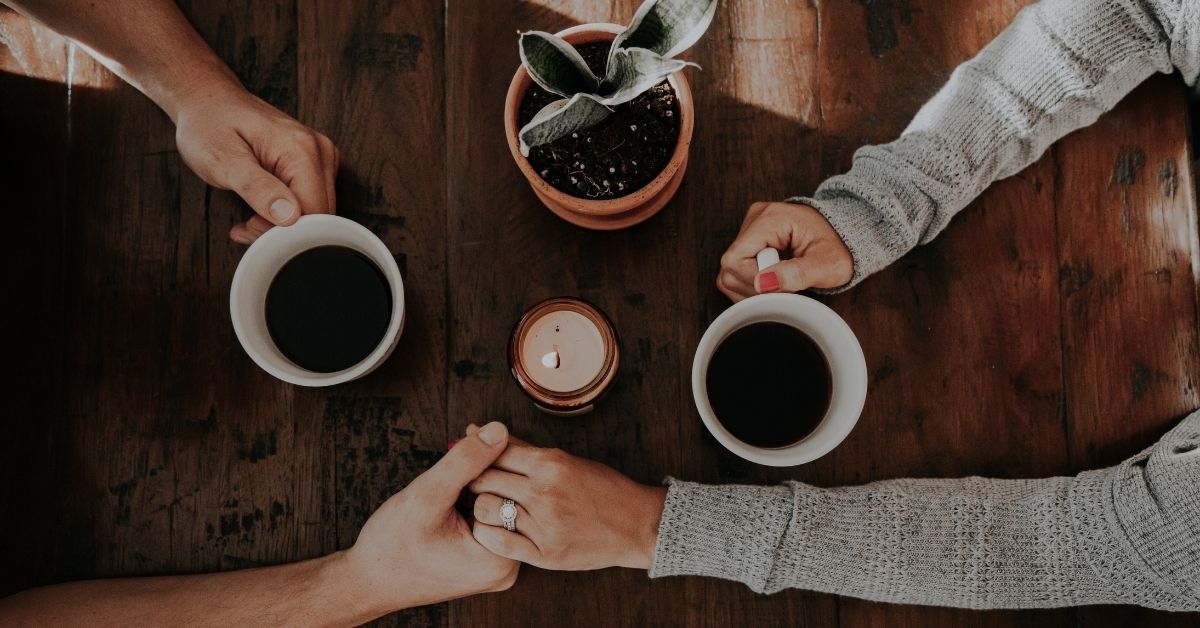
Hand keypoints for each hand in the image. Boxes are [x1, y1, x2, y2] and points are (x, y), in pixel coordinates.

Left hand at [172, 83, 337, 243]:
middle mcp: (319, 151)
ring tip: (250, 217)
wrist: (208, 101)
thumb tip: (288, 216)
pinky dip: (287, 214)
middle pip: (319, 214)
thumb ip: (257, 188)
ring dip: (284, 225)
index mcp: (302, 150)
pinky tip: (262, 208)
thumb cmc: (209, 125)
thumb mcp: (223, 159)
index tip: (250, 228)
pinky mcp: (315, 163)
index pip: (314, 212)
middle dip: (283, 231)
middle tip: (246, 226)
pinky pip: (311, 200)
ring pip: (316, 211)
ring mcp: (320, 156)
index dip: (285, 232)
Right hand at [337, 422, 519, 613]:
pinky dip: (474, 496)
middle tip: (466, 437)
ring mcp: (496, 567)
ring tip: (456, 461)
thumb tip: (499, 431)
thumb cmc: (392, 545)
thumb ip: (466, 462)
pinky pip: (489, 519)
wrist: (369, 582)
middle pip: (510, 498)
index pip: (515, 491)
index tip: (472, 433)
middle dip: (488, 464)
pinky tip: (456, 484)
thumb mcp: (428, 495)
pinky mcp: (484, 563)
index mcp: (501, 559)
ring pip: (499, 506)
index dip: (494, 455)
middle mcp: (506, 567)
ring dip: (480, 479)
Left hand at [466, 430, 666, 570]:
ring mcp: (544, 524)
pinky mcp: (545, 553)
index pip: (494, 452)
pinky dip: (487, 534)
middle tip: (472, 484)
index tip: (471, 460)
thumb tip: (480, 430)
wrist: (635, 524)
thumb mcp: (565, 460)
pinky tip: (493, 529)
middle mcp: (545, 492)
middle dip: (473, 480)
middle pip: (484, 479)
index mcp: (550, 464)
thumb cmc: (601, 488)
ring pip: (485, 509)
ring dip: (480, 507)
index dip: (475, 455)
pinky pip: (498, 542)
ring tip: (486, 507)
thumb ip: (522, 448)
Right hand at [717, 201, 852, 301]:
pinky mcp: (749, 240)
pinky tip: (774, 280)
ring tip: (782, 282)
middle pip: (730, 267)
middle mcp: (755, 218)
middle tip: (786, 285)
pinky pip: (735, 271)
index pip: (736, 259)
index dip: (755, 282)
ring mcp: (750, 227)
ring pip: (729, 272)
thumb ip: (797, 274)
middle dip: (756, 287)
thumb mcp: (827, 265)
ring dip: (754, 288)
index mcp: (771, 218)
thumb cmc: (839, 248)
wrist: (845, 237)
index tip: (783, 286)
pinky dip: (752, 283)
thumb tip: (763, 283)